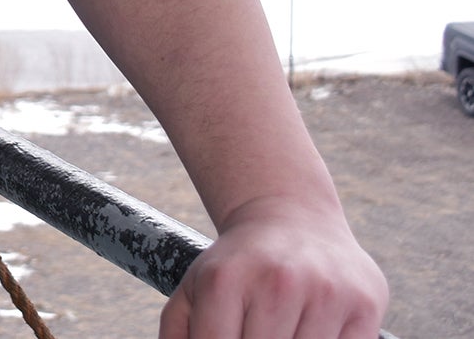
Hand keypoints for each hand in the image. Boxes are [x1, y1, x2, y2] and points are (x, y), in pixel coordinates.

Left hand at [159, 196, 387, 338]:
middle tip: (257, 331)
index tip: (230, 338)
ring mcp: (326, 294)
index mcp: (225, 281)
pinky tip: (313, 330)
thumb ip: (179, 335)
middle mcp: (277, 283)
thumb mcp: (193, 290)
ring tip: (281, 327)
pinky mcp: (365, 305)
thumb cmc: (237, 268)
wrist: (291, 218)